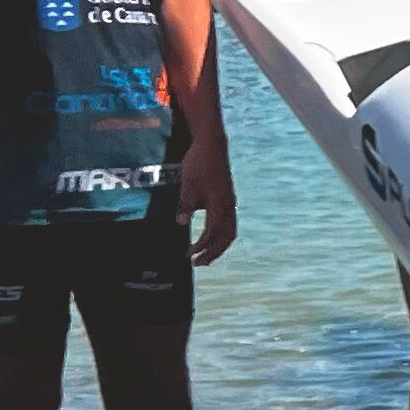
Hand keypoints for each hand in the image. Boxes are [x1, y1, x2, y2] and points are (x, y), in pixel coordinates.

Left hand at [179, 137, 237, 266]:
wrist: (212, 146)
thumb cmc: (198, 164)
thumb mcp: (187, 185)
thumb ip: (185, 205)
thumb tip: (180, 223)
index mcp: (219, 205)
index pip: (212, 234)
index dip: (201, 247)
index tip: (188, 254)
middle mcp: (228, 206)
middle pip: (226, 237)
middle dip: (213, 252)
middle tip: (199, 263)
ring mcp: (229, 202)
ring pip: (230, 231)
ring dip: (218, 245)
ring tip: (206, 254)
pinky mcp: (227, 198)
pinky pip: (229, 223)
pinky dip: (221, 234)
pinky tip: (211, 235)